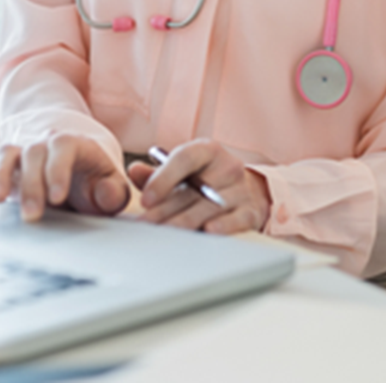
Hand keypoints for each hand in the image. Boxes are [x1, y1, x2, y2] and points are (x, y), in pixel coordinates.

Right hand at [0, 133, 129, 222]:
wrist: (67, 144)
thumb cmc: (88, 170)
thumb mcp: (107, 179)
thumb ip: (113, 191)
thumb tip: (106, 195)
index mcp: (72, 144)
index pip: (63, 147)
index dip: (58, 170)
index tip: (58, 196)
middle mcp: (43, 142)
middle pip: (33, 153)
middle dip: (30, 185)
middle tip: (31, 214)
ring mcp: (20, 146)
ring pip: (6, 152)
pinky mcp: (1, 154)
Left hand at [127, 139, 269, 235]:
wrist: (245, 190)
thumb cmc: (206, 180)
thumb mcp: (182, 171)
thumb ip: (156, 173)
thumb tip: (134, 171)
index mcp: (208, 150)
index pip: (185, 158)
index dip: (163, 179)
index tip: (145, 200)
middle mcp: (227, 167)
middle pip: (193, 190)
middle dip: (165, 210)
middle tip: (145, 226)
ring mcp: (241, 189)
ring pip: (210, 207)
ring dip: (185, 222)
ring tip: (165, 234)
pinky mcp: (251, 211)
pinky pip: (238, 219)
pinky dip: (224, 226)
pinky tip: (208, 231)